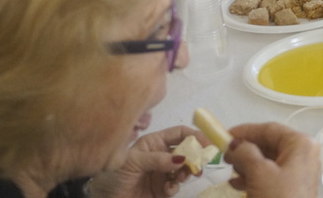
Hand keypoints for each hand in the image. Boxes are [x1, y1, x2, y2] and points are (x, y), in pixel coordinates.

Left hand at [89, 125, 207, 197]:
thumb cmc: (114, 174)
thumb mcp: (133, 161)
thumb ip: (158, 159)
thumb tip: (182, 158)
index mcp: (155, 142)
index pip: (180, 133)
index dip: (195, 136)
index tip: (207, 144)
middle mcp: (162, 155)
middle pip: (187, 151)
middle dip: (195, 157)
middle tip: (199, 165)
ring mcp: (163, 173)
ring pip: (184, 169)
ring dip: (187, 172)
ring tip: (183, 177)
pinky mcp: (162, 189)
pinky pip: (176, 186)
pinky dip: (176, 187)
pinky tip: (169, 189)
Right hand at [225, 122, 319, 197]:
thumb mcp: (258, 172)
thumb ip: (245, 152)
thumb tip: (235, 143)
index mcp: (301, 144)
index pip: (269, 129)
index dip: (245, 131)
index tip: (224, 136)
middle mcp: (303, 155)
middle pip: (269, 144)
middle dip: (246, 149)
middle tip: (225, 155)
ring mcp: (299, 173)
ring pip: (268, 161)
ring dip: (247, 164)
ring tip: (230, 171)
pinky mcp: (292, 189)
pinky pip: (270, 176)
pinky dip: (253, 177)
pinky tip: (237, 184)